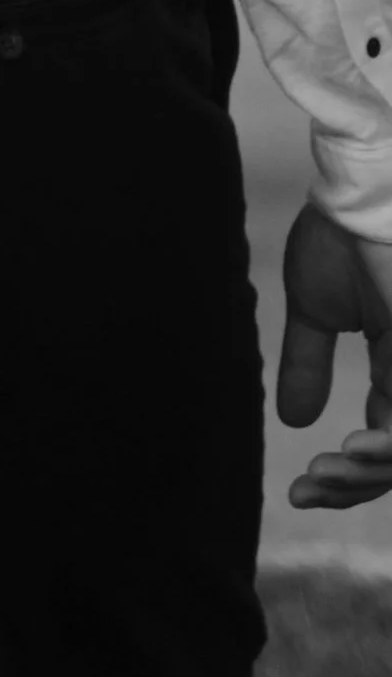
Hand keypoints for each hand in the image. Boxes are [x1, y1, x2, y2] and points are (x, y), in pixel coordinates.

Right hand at [278, 200, 391, 509]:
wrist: (358, 187)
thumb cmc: (341, 230)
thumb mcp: (314, 307)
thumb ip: (307, 362)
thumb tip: (294, 420)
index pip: (386, 445)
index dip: (347, 478)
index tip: (299, 489)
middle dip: (355, 487)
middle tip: (307, 489)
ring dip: (366, 477)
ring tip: (322, 474)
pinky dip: (387, 452)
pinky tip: (350, 453)